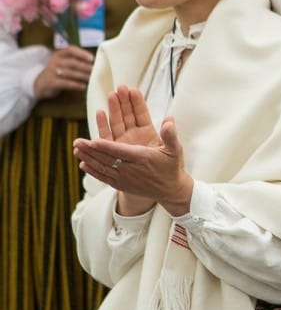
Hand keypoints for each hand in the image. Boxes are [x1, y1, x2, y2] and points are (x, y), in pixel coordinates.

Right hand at [33, 47, 94, 99]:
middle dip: (85, 67)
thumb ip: (75, 61)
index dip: (81, 53)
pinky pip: (66, 83)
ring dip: (83, 76)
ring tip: (91, 79)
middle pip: (72, 62)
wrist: (40, 84)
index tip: (92, 58)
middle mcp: (54, 61)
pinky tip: (83, 87)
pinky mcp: (51, 82)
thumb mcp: (63, 63)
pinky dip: (76, 85)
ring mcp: (52, 72)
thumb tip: (93, 63)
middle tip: (95, 71)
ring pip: (70, 73)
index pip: (70, 50)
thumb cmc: (57, 72)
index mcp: (59, 54)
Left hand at [74, 90, 193, 216]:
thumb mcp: (175, 149)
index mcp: (142, 158)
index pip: (120, 151)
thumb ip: (170, 135)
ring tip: (76, 149)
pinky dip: (92, 171)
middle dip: (90, 150)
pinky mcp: (121, 185)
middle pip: (106, 159)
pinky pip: (104, 178)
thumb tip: (169, 120)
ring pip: (102, 168)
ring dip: (88, 158)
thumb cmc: (171, 167)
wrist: (170, 190)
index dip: (105, 146)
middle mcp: (130, 169)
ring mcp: (124, 178)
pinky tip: (83, 164)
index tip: (92, 140)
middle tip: (77, 141)